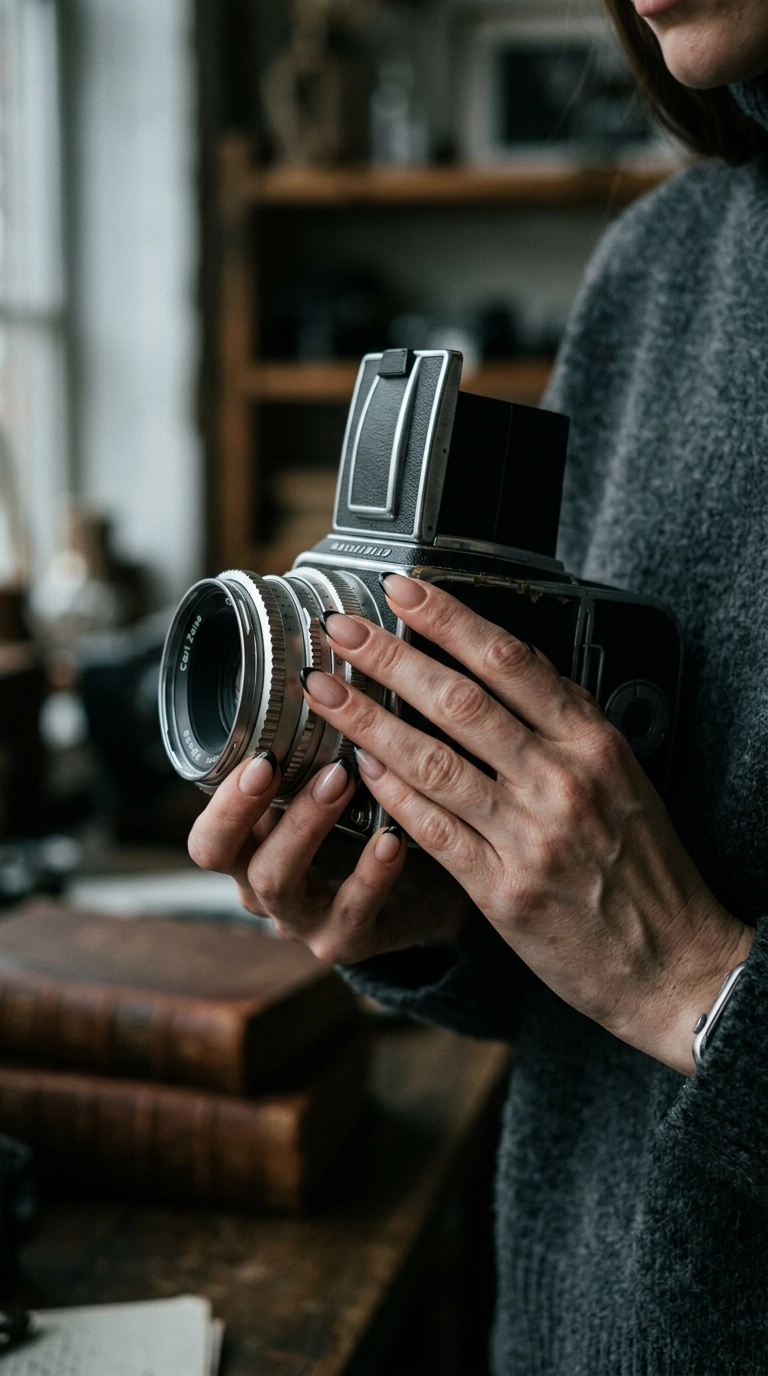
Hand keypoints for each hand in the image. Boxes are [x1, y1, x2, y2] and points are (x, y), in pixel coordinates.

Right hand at [187, 746, 468, 964]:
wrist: (427, 895)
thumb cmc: (372, 830)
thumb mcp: (333, 794)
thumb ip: (317, 752)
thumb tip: (328, 668)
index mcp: (251, 847)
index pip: (207, 831)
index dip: (221, 797)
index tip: (258, 751)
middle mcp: (263, 885)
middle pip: (220, 855)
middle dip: (240, 807)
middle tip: (274, 760)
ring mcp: (302, 918)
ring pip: (277, 881)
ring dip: (304, 825)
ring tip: (341, 779)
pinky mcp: (348, 940)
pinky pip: (353, 911)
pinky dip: (372, 872)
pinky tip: (393, 837)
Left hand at [299, 573, 753, 1073]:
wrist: (672, 962)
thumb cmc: (646, 866)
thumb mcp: (625, 775)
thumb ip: (568, 722)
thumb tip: (511, 664)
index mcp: (593, 742)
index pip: (509, 660)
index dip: (447, 618)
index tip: (401, 589)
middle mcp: (560, 780)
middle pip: (457, 700)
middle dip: (387, 657)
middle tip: (338, 629)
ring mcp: (528, 836)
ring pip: (429, 759)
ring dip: (366, 718)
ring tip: (324, 690)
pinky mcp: (500, 890)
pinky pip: (430, 827)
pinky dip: (390, 792)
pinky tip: (358, 764)